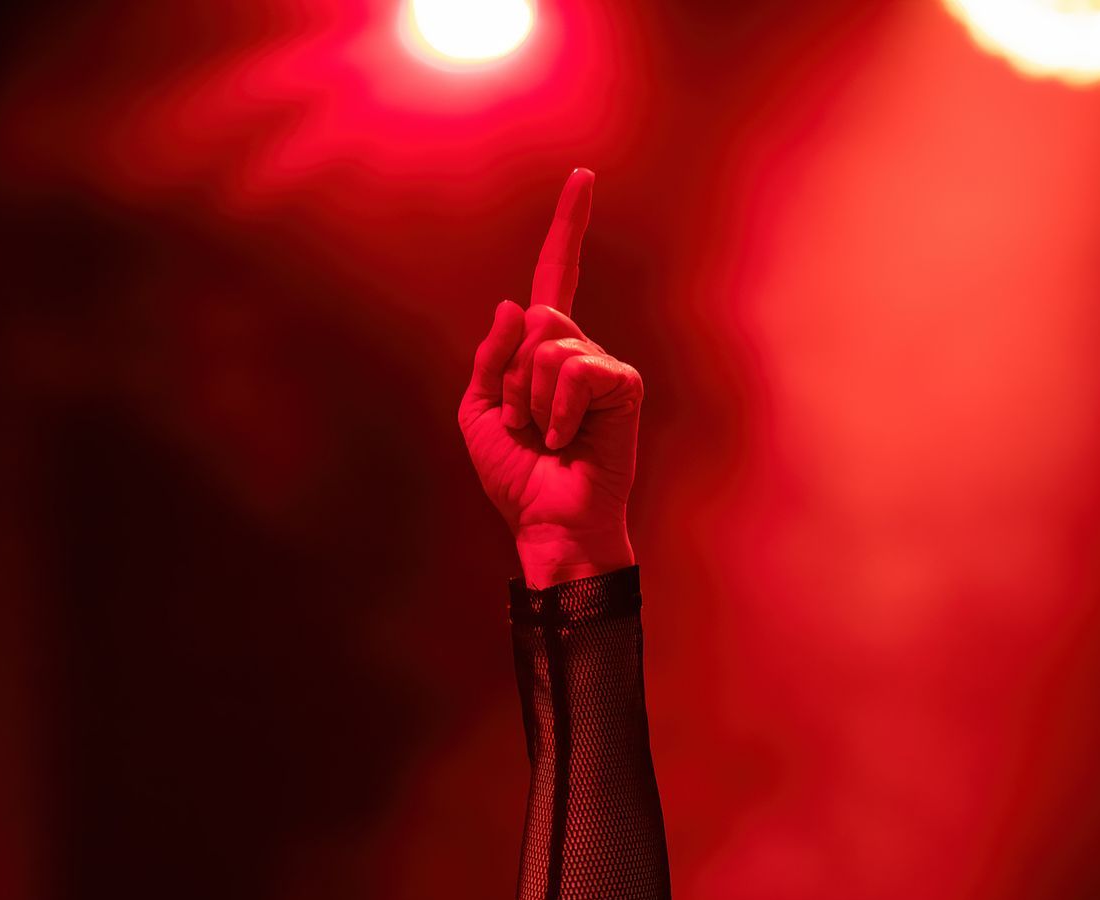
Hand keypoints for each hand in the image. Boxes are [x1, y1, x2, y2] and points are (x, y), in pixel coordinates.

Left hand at [458, 169, 639, 586]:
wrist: (547, 523)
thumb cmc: (516, 478)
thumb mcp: (478, 413)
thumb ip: (489, 357)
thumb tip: (515, 304)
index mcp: (544, 353)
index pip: (554, 277)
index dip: (567, 228)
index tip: (582, 177)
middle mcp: (578, 351)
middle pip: (535, 318)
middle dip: (511, 375)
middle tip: (522, 424)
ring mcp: (603, 368)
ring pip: (548, 345)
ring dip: (529, 397)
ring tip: (545, 436)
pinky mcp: (622, 387)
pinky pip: (573, 371)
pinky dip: (556, 410)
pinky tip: (566, 439)